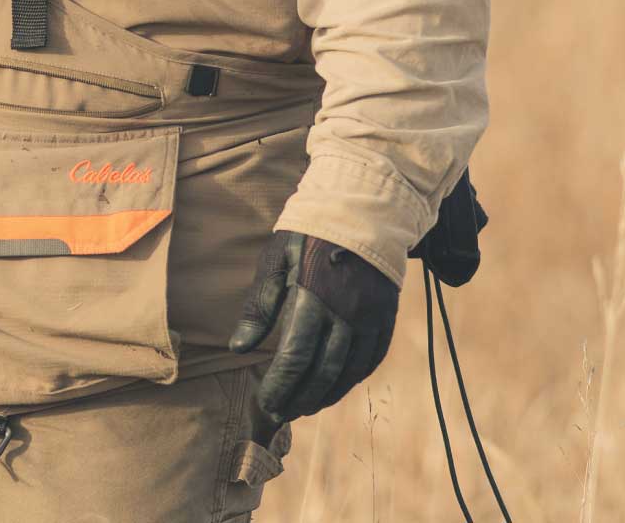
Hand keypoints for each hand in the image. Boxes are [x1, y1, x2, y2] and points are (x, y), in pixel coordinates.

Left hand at [228, 232, 399, 420]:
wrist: (360, 210)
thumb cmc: (308, 234)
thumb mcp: (275, 260)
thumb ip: (258, 306)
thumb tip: (238, 348)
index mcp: (313, 297)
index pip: (295, 356)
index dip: (280, 385)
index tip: (265, 401)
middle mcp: (346, 313)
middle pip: (323, 371)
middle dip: (300, 398)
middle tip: (282, 414)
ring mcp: (371, 317)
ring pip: (349, 371)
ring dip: (326, 395)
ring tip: (305, 408)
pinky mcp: (386, 316)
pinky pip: (372, 358)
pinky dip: (353, 378)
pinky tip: (336, 387)